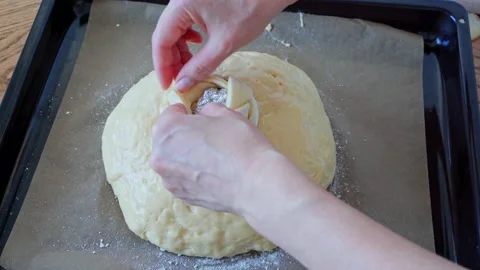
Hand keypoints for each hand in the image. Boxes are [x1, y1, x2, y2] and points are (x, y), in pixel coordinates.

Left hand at [150, 103, 274, 213]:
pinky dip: (192, 174)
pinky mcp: (181, 196)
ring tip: (210, 158)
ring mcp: (169, 179)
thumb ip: (208, 110)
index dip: (186, 113)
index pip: (170, 114)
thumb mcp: (226, 114)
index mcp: (166, 129)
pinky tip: (211, 173)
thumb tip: (204, 116)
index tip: (197, 117)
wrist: (254, 184)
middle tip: (206, 138)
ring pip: (173, 161)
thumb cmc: (240, 144)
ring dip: (185, 156)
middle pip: (167, 139)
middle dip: (182, 136)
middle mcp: (160, 155)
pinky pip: (181, 178)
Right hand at [152, 0, 294, 90]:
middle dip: (172, 60)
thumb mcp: (224, 44)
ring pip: (176, 29)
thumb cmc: (252, 8)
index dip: (162, 66)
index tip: (166, 84)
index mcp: (181, 5)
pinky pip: (186, 21)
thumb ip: (200, 66)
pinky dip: (189, 38)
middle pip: (166, 34)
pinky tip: (199, 45)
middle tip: (180, 81)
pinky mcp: (199, 0)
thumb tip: (183, 83)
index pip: (161, 40)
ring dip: (181, 50)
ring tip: (191, 67)